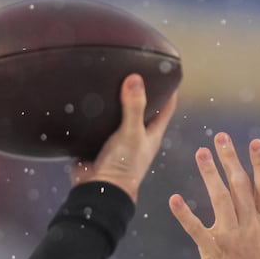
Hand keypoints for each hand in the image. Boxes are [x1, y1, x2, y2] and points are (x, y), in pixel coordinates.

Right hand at [70, 73, 177, 202]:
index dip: (170, 90)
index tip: (168, 72)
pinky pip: (98, 124)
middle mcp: (136, 136)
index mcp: (151, 134)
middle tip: (135, 69)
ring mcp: (118, 140)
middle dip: (140, 92)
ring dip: (116, 101)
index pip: (166, 107)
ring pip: (119, 115)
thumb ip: (134, 107)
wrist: (97, 190)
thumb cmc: (122, 167)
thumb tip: (136, 78)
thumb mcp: (131, 134)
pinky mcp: (98, 143)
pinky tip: (90, 98)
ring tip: (110, 78)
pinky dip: (96, 112)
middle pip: (142, 109)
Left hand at [169, 133, 259, 258]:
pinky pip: (197, 229)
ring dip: (211, 174)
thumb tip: (258, 208)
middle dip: (231, 159)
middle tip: (220, 138)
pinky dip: (185, 214)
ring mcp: (233, 238)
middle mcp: (250, 226)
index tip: (255, 143)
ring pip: (222, 199)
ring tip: (201, 153)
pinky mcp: (214, 251)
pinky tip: (175, 199)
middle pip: (241, 186)